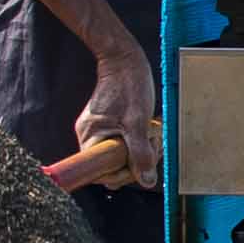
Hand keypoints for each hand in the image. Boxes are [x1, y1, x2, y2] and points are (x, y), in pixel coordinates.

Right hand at [74, 41, 160, 187]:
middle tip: (154, 146)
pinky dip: (137, 141)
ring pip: (119, 155)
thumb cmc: (129, 86)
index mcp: (90, 138)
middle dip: (136, 161)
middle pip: (111, 166)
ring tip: (154, 136)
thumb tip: (146, 181)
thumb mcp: (138, 123)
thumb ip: (141, 153)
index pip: (99, 174)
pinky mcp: (107, 126)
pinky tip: (148, 131)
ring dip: (140, 151)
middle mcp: (89, 137)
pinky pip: (121, 143)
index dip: (121, 175)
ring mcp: (97, 131)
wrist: (125, 61)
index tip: (140, 165)